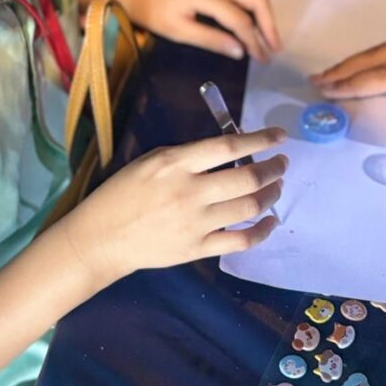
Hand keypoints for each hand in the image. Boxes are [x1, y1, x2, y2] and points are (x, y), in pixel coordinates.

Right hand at [63, 128, 287, 284]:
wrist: (103, 238)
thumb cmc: (124, 192)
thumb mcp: (151, 160)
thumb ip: (189, 155)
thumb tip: (230, 150)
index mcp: (175, 163)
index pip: (228, 147)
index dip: (260, 139)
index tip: (279, 136)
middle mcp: (190, 192)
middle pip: (247, 178)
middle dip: (273, 168)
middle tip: (282, 163)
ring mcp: (196, 223)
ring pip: (250, 208)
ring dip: (271, 194)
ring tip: (277, 186)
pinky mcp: (198, 249)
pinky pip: (242, 240)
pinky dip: (263, 230)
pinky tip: (271, 220)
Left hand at [114, 0, 282, 60]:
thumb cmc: (150, 11)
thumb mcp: (176, 31)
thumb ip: (210, 39)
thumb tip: (240, 51)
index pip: (240, 21)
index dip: (253, 41)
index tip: (261, 59)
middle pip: (254, 0)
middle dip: (268, 26)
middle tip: (274, 48)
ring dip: (266, 8)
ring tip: (273, 30)